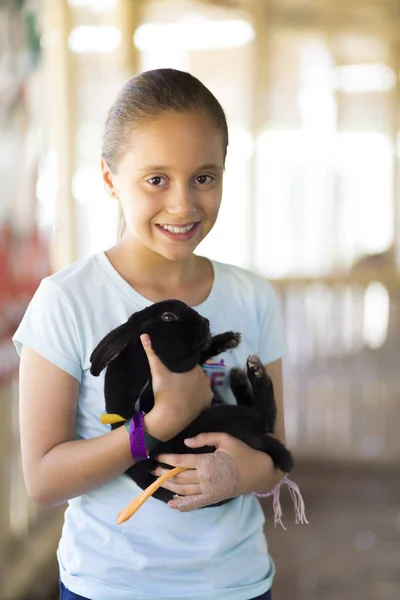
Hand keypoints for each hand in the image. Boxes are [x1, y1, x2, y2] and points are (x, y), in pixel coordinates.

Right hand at [140, 334, 212, 441]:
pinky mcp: (207, 403)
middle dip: (188, 373)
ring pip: (200, 383)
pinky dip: (197, 395)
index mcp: (196, 369)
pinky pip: (203, 395)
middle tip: (175, 378)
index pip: (190, 362)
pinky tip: (188, 396)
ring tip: (181, 388)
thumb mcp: (157, 372)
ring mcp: (208, 392)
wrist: (169, 418)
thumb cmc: (164, 393)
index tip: (174, 368)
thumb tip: (144, 335)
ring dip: (193, 384)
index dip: (182, 364)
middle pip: (196, 372)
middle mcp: (206, 378)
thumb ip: (152, 353)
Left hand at [153, 433, 280, 511]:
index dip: (166, 458)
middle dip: (163, 473)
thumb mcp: (225, 439)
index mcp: (207, 463)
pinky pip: (194, 503)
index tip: (155, 456)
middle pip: (178, 477)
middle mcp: (205, 479)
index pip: (180, 461)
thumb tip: (186, 442)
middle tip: (151, 469)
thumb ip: (205, 438)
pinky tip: (171, 503)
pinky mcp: (212, 499)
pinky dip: (181, 505)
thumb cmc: (242, 453)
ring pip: (183, 490)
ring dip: (168, 486)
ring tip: (156, 481)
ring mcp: (208, 491)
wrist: (258, 472)